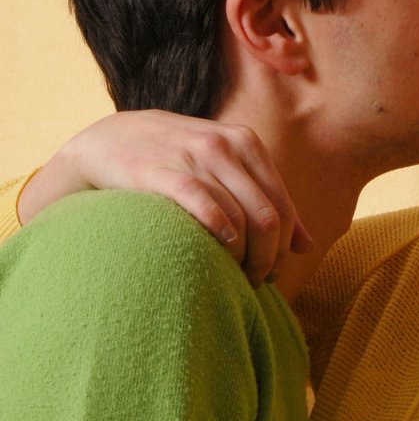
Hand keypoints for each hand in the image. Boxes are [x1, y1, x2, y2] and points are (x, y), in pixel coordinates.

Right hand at [18, 111, 311, 287]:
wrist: (109, 139)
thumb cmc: (176, 162)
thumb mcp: (226, 170)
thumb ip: (266, 200)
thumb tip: (307, 245)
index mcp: (246, 144)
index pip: (281, 208)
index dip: (281, 249)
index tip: (270, 273)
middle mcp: (224, 146)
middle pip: (266, 219)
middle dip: (265, 259)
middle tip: (253, 281)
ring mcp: (191, 156)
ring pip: (239, 219)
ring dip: (241, 258)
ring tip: (233, 275)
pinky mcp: (159, 171)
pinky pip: (203, 206)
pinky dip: (217, 234)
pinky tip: (217, 250)